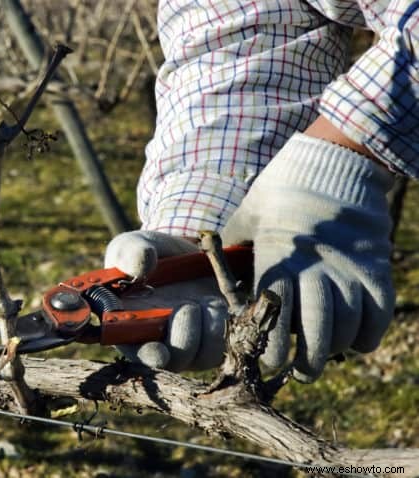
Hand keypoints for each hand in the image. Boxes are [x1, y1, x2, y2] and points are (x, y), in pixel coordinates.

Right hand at [104, 231, 228, 369]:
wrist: (188, 253)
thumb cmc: (151, 253)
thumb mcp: (133, 244)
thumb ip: (130, 252)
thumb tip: (140, 266)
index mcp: (130, 325)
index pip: (136, 352)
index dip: (148, 355)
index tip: (159, 350)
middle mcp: (158, 342)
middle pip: (173, 361)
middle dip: (184, 337)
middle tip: (187, 305)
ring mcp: (189, 345)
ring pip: (203, 357)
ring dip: (208, 330)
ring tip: (205, 300)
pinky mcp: (215, 341)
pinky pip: (226, 346)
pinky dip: (225, 324)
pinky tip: (218, 302)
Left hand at [221, 133, 394, 381]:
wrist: (331, 164)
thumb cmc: (278, 193)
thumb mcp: (246, 216)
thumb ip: (230, 248)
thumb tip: (203, 266)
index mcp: (278, 261)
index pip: (274, 317)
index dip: (272, 347)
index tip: (267, 362)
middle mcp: (315, 270)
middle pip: (316, 331)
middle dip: (307, 361)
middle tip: (299, 373)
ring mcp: (349, 270)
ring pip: (348, 327)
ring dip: (336, 351)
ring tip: (322, 360)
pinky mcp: (375, 268)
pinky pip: (379, 313)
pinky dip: (368, 334)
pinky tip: (354, 342)